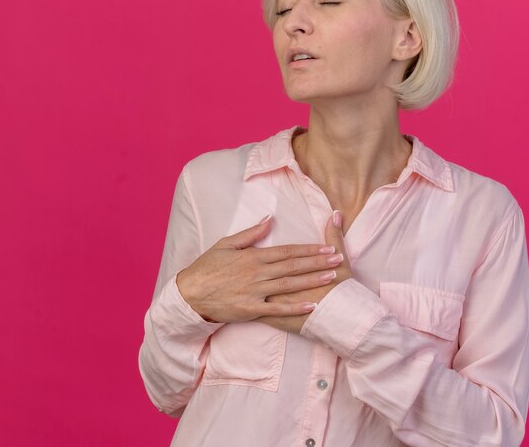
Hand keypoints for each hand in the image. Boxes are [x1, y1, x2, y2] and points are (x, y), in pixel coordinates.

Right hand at [176, 214, 343, 322]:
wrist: (190, 293)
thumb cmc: (207, 267)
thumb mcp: (226, 244)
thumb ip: (250, 233)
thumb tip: (269, 219)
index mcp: (253, 256)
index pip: (287, 251)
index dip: (309, 249)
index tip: (327, 247)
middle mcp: (257, 273)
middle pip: (293, 267)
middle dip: (317, 262)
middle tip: (338, 259)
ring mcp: (255, 292)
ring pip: (289, 286)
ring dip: (311, 281)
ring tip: (331, 277)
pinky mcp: (250, 309)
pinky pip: (277, 310)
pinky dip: (294, 308)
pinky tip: (311, 306)